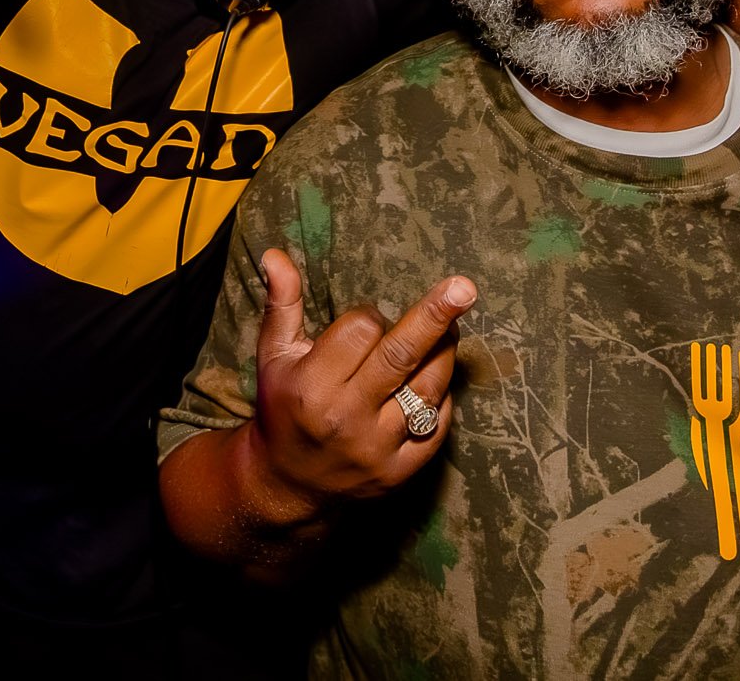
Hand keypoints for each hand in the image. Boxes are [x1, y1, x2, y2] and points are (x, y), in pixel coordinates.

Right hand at [239, 249, 474, 521]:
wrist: (286, 485)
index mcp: (313, 384)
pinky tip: (437, 380)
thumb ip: (282, 304)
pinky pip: (436, 426)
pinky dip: (442, 398)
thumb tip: (276, 254)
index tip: (365, 322)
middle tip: (465, 287)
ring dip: (444, 353)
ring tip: (451, 329)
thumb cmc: (283, 407)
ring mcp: (376, 448)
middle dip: (435, 316)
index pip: (360, 330)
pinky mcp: (399, 472)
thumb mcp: (274, 356)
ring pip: (427, 388)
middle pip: (400, 356)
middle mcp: (346, 416)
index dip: (369, 316)